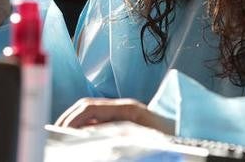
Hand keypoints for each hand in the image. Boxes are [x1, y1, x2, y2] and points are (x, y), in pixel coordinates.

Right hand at [55, 98, 173, 134]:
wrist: (190, 134)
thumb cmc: (171, 137)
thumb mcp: (142, 137)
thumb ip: (115, 132)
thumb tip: (89, 131)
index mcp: (127, 109)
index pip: (90, 108)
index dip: (72, 119)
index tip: (60, 131)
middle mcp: (124, 106)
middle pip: (87, 107)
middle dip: (68, 119)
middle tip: (54, 134)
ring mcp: (125, 112)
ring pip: (91, 112)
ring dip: (75, 122)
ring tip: (62, 136)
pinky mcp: (126, 119)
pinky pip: (99, 119)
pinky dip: (86, 125)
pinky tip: (79, 137)